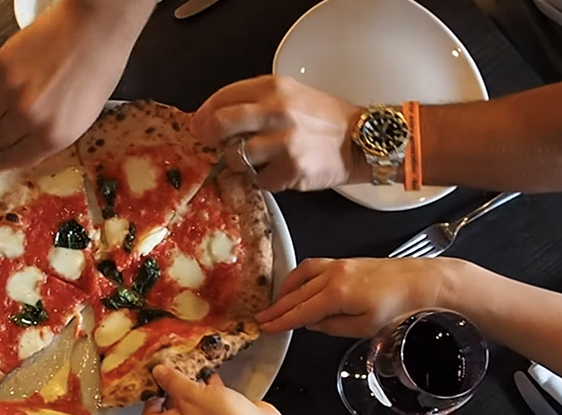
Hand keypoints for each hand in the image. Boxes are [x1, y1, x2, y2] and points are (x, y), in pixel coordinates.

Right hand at [0, 0, 150, 166]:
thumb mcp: (84, 117)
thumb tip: (30, 143)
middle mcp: (29, 119)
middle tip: (15, 118)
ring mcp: (11, 92)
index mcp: (53, 136)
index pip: (14, 160)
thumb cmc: (99, 69)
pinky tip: (14, 74)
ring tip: (16, 93)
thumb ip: (52, 135)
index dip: (4, 159)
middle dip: (4, 130)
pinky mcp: (0, 66)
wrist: (94, 29)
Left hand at [139, 366, 287, 414]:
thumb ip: (172, 381)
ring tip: (192, 369)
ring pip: (191, 404)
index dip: (148, 404)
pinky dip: (209, 389)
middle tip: (173, 370)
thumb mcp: (191, 394)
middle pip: (169, 411)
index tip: (155, 385)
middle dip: (171, 389)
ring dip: (191, 387)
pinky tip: (214, 376)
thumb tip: (158, 373)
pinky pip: (210, 402)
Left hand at [191, 75, 367, 191]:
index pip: (224, 97)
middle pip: (221, 124)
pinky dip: (265, 180)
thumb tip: (216, 117)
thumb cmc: (325, 119)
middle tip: (210, 144)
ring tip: (256, 160)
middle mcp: (277, 111)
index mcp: (275, 88)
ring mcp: (283, 142)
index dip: (205, 113)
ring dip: (240, 162)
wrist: (362, 140)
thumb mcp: (292, 95)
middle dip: (209, 136)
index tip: (199, 124)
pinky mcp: (291, 170)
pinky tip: (279, 172)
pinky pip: (260, 180)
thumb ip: (257, 102)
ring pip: (236, 156)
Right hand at [257, 257, 460, 336]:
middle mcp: (332, 275)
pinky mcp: (344, 261)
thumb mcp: (364, 327)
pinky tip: (298, 286)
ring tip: (277, 304)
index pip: (301, 311)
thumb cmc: (398, 307)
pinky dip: (299, 277)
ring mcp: (337, 265)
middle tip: (262, 319)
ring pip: (301, 276)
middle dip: (278, 308)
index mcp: (336, 294)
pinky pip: (311, 267)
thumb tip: (312, 324)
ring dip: (286, 290)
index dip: (281, 321)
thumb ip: (333, 326)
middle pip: (297, 294)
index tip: (266, 328)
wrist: (422, 281)